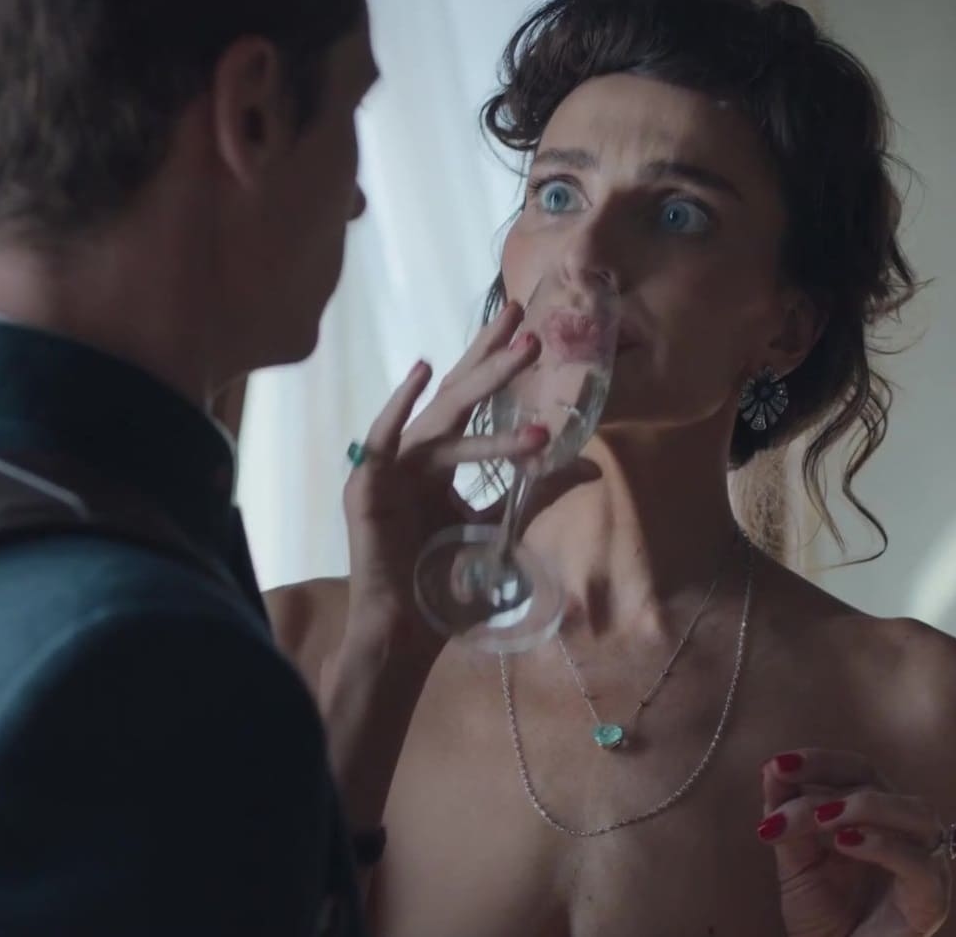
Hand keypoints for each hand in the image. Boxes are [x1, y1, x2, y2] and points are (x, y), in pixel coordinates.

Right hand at [342, 302, 546, 657]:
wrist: (408, 634)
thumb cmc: (447, 587)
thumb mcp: (502, 530)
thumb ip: (536, 493)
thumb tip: (589, 464)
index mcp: (441, 464)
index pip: (473, 405)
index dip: (496, 365)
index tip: (528, 330)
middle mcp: (415, 459)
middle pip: (458, 399)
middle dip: (492, 359)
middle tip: (526, 321)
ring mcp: (389, 471)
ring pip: (442, 421)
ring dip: (482, 387)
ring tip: (520, 358)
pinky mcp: (366, 489)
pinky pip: (382, 440)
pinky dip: (399, 406)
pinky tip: (422, 373)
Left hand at [758, 749, 953, 936]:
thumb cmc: (824, 913)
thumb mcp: (795, 862)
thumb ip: (787, 818)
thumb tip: (771, 769)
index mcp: (875, 812)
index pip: (854, 769)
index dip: (819, 761)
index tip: (777, 765)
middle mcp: (905, 828)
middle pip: (878, 782)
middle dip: (828, 782)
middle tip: (784, 796)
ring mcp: (926, 861)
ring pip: (915, 812)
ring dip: (864, 806)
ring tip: (821, 819)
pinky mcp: (933, 898)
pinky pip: (920, 863)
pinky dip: (884, 846)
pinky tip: (846, 844)